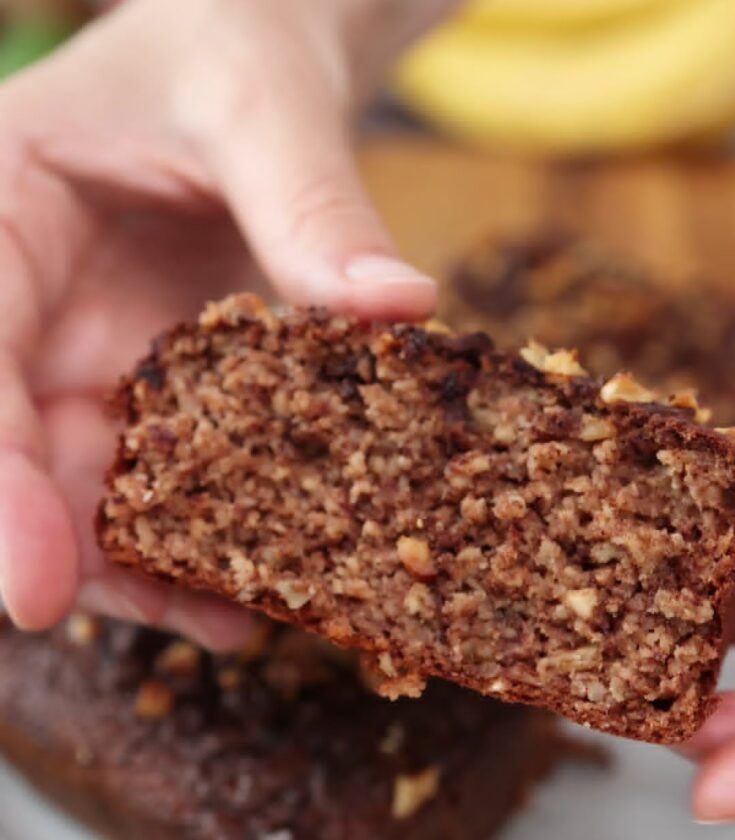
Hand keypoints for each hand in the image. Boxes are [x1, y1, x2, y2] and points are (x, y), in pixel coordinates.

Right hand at [0, 0, 455, 647]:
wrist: (246, 60)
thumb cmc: (224, 50)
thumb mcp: (260, 109)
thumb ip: (310, 204)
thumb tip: (394, 304)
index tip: (38, 590)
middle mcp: (26, 305)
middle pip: (19, 451)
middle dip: (77, 550)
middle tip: (173, 619)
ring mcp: (89, 350)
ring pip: (88, 480)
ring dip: (146, 558)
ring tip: (229, 616)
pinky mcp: (154, 378)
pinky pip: (160, 466)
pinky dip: (197, 525)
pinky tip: (251, 573)